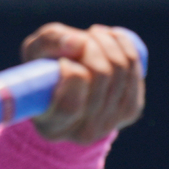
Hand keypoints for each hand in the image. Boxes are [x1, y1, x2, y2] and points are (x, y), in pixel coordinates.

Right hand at [21, 23, 144, 143]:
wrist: (67, 92)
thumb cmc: (45, 71)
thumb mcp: (34, 53)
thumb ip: (49, 43)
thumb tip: (78, 43)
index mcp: (52, 127)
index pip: (69, 104)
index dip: (69, 73)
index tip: (61, 60)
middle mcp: (82, 133)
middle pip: (100, 75)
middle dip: (90, 46)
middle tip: (79, 39)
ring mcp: (110, 124)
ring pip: (119, 67)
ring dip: (106, 41)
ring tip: (92, 35)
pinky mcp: (131, 110)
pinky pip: (134, 66)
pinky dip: (122, 44)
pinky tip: (109, 37)